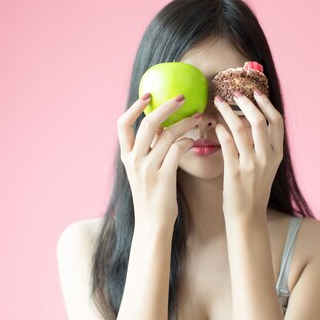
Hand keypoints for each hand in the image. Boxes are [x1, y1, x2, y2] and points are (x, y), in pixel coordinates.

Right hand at [117, 94, 201, 231]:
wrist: (152, 224)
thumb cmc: (151, 196)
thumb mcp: (142, 171)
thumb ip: (147, 150)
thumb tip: (160, 128)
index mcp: (126, 156)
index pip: (122, 124)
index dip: (134, 107)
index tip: (148, 95)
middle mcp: (134, 160)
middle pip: (147, 124)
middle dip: (166, 107)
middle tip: (182, 98)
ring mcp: (148, 169)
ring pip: (166, 135)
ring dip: (184, 123)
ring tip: (197, 118)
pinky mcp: (163, 177)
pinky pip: (177, 150)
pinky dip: (187, 141)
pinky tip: (193, 141)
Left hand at [213, 90, 283, 220]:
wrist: (248, 217)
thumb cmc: (254, 190)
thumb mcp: (267, 167)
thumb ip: (265, 146)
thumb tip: (256, 122)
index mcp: (277, 155)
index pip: (277, 122)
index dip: (267, 104)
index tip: (256, 92)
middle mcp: (267, 157)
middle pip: (259, 120)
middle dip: (246, 102)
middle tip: (234, 93)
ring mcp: (251, 164)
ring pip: (241, 128)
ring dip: (228, 111)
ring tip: (219, 102)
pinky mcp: (235, 171)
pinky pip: (227, 144)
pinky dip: (221, 130)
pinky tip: (216, 125)